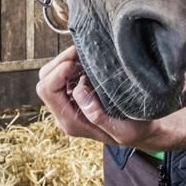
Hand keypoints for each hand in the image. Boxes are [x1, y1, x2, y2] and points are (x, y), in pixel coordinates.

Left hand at [35, 46, 159, 147]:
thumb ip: (98, 115)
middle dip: (60, 61)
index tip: (81, 64)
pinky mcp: (75, 96)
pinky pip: (62, 75)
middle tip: (82, 54)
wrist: (142, 132)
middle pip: (44, 80)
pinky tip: (89, 62)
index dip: (60, 71)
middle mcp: (64, 113)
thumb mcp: (123, 129)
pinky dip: (72, 64)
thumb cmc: (135, 130)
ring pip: (50, 75)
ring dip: (66, 61)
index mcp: (70, 122)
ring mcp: (68, 103)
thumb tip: (78, 91)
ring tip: (86, 56)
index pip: (48, 89)